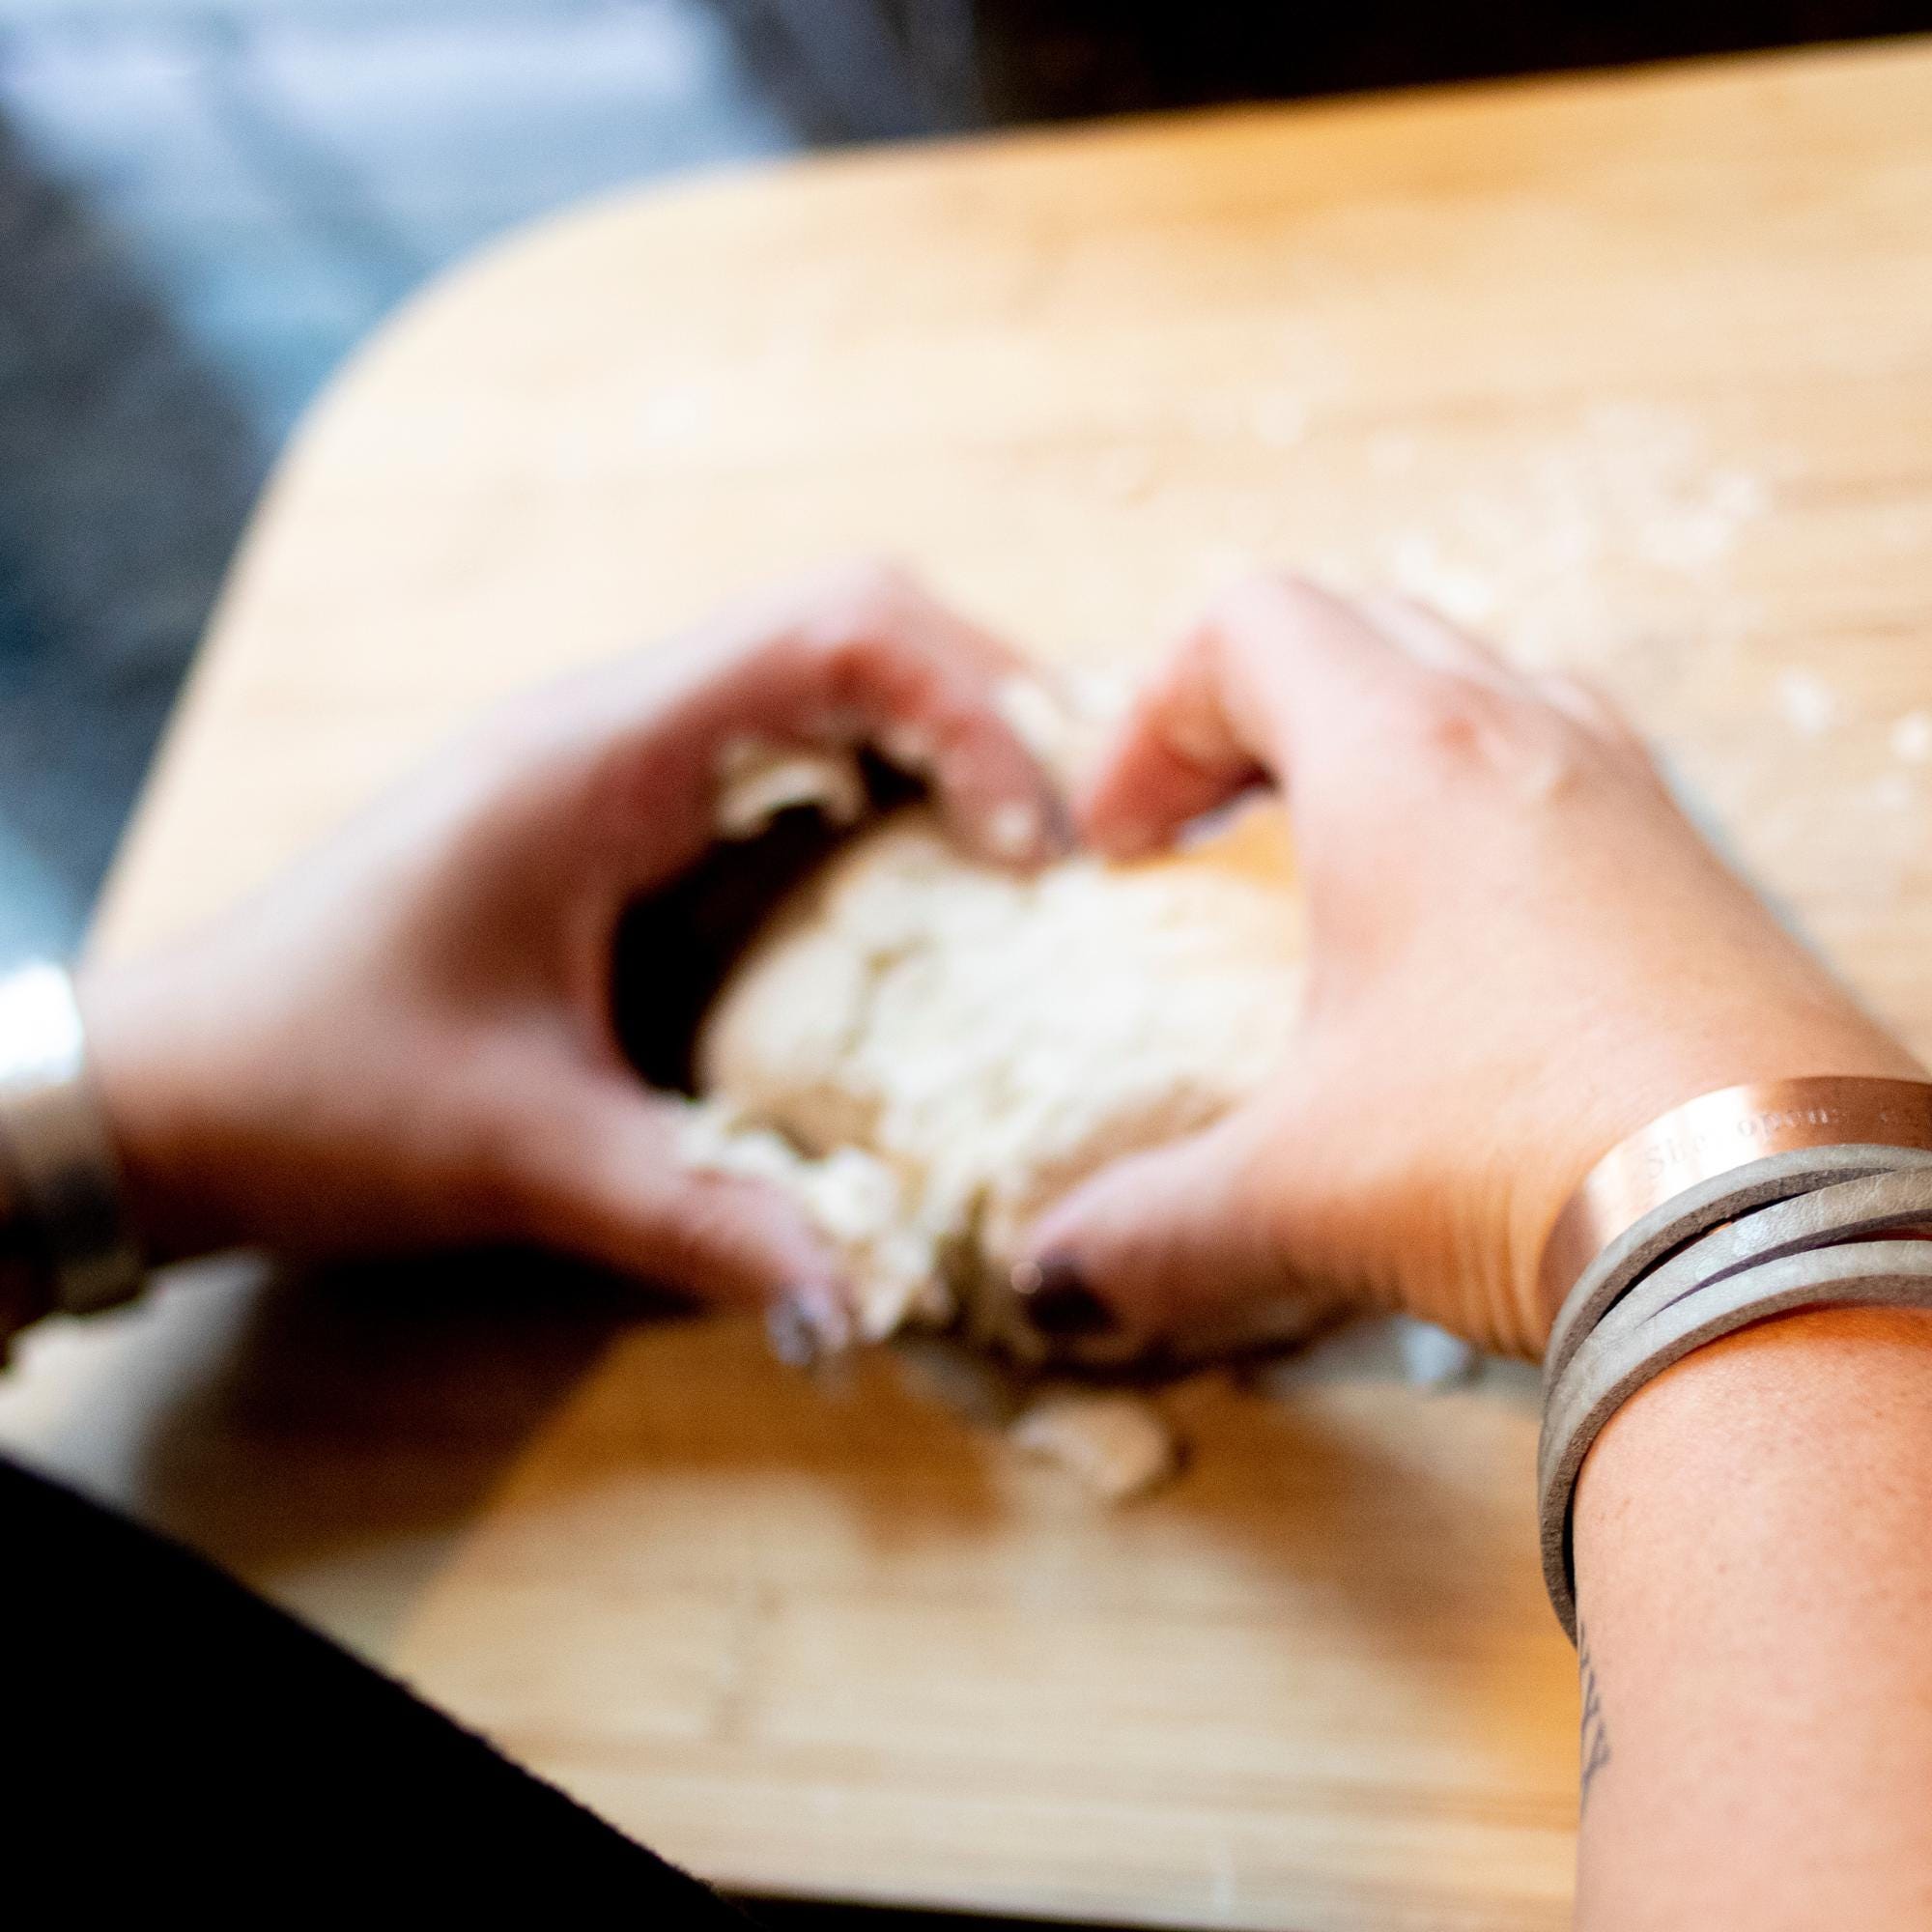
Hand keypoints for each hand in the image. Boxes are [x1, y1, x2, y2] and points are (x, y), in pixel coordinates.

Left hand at [80, 563, 1061, 1338]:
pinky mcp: (618, 812)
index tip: (1040, 850)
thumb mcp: (524, 1159)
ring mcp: (616, 757)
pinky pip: (783, 754)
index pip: (837, 634)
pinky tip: (925, 895)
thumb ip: (706, 1220)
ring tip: (1035, 860)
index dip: (975, 713)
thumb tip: (867, 1306)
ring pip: (826, 675)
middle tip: (1080, 844)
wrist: (172, 1087)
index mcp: (599, 758)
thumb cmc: (318, 1089)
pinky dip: (880, 796)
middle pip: (857, 623)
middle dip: (993, 707)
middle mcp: (617, 723)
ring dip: (944, 742)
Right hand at [1016, 577, 1919, 1355]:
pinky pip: (1573, 777)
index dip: (1152, 718)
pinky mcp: (1709, 875)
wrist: (1784, 1232)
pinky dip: (1489, 816)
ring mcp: (1638, 797)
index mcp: (1402, 759)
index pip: (1249, 628)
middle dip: (1252, 717)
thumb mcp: (1297, 1191)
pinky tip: (1475, 952)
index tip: (1123, 845)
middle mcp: (1530, 739)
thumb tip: (1052, 1280)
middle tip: (1205, 832)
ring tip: (1333, 865)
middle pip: (1361, 634)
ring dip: (1381, 749)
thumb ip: (1150, 1225)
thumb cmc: (1520, 1156)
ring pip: (1483, 688)